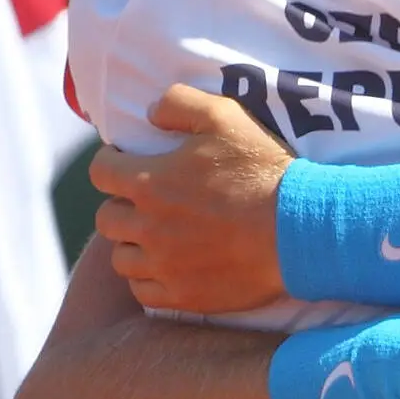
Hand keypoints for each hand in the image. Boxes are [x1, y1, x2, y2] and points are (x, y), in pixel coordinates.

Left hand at [89, 85, 291, 313]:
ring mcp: (164, 265)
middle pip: (107, 218)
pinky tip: (168, 266)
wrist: (299, 229)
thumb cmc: (262, 170)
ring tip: (156, 236)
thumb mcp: (225, 116)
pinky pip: (144, 291)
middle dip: (121, 205)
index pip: (100, 172)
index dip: (110, 163)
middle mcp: (148, 227)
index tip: (125, 162)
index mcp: (150, 182)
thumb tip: (150, 113)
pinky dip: (148, 278)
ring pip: (121, 258)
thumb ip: (179, 103)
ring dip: (133, 244)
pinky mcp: (184, 295)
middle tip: (146, 201)